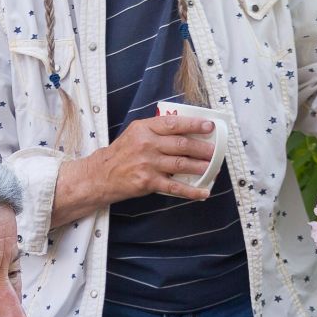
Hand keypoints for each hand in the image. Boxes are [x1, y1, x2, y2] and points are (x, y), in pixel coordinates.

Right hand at [85, 115, 216, 203]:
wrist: (100, 175)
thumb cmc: (121, 154)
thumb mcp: (135, 133)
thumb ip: (157, 131)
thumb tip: (186, 131)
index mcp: (145, 129)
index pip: (174, 123)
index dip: (194, 124)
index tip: (209, 126)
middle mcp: (147, 144)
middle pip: (181, 144)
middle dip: (203, 148)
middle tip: (216, 151)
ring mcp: (148, 163)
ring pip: (181, 164)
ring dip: (201, 167)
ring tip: (214, 168)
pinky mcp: (148, 182)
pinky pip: (175, 186)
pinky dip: (191, 190)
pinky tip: (203, 192)